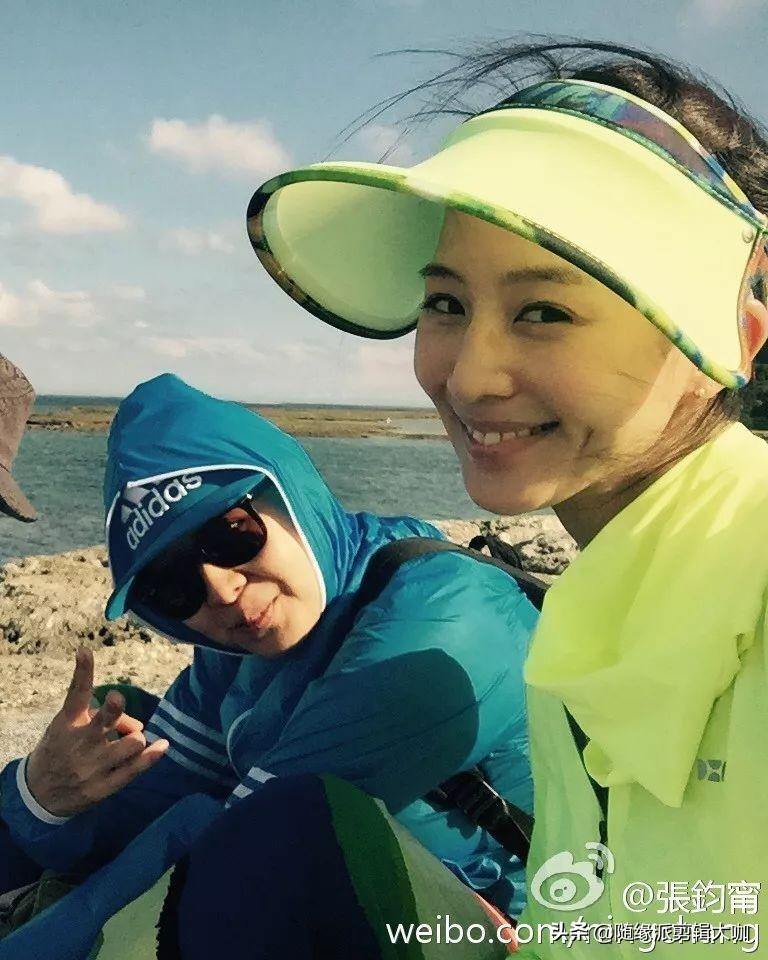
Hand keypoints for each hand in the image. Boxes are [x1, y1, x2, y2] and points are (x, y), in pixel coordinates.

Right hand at [25, 648, 168, 817]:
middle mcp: (80, 742)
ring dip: (136, 738)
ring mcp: (92, 766)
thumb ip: (101, 715)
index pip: (76, 693)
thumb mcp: (67, 728)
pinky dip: (152, 756)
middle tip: (115, 699)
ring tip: (128, 743)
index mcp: (68, 723)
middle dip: (113, 707)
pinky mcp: (103, 787)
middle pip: (104, 719)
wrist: (38, 796)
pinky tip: (162, 746)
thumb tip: (140, 724)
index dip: (83, 671)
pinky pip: (135, 769)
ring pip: (133, 742)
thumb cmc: (60, 750)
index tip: (85, 651)